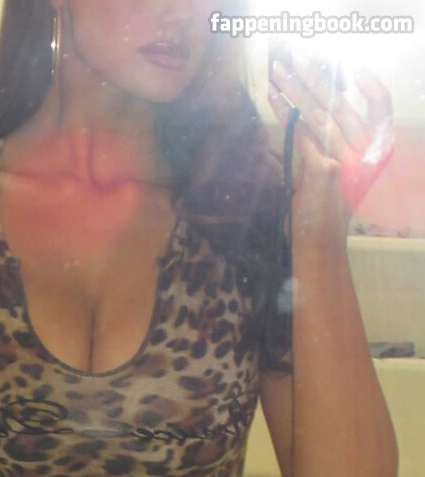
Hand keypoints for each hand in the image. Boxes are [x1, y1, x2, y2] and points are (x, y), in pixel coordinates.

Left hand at [268, 50, 393, 239]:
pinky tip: (273, 96)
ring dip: (295, 87)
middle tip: (296, 57)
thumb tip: (307, 110)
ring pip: (319, 111)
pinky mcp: (322, 167)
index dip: (369, 83)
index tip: (351, 67)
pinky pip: (300, 130)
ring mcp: (344, 158)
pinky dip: (285, 110)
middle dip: (315, 76)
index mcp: (375, 151)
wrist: (320, 242)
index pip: (381, 106)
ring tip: (278, 70)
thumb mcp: (331, 172)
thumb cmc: (324, 209)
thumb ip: (323, 145)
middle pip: (341, 102)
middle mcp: (365, 152)